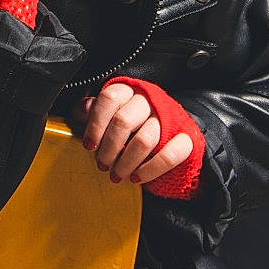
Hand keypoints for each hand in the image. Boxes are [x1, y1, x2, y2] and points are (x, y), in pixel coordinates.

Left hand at [72, 83, 197, 185]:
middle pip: (124, 120)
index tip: (89, 145)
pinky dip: (151, 169)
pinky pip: (170, 154)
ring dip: (126, 162)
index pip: (110, 99)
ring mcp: (169, 117)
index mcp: (130, 91)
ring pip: (144, 140)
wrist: (171, 134)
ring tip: (117, 175)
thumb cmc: (136, 123)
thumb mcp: (113, 113)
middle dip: (109, 147)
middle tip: (102, 164)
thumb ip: (96, 110)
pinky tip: (137, 177)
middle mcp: (149, 100)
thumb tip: (82, 110)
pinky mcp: (186, 136)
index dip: (96, 124)